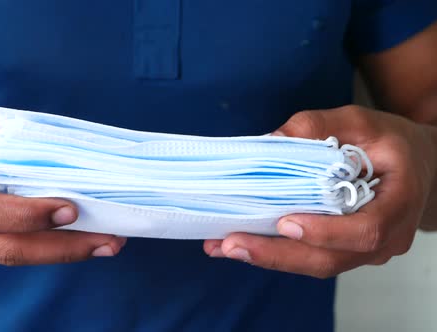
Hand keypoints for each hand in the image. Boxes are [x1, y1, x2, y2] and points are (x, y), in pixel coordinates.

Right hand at [0, 107, 125, 264]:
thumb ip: (3, 135)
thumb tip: (58, 150)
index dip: (29, 215)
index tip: (72, 210)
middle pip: (4, 248)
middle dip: (61, 247)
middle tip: (108, 240)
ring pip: (9, 257)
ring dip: (60, 253)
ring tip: (104, 243)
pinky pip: (6, 254)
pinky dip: (43, 248)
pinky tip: (77, 240)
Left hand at [204, 105, 436, 277]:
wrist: (418, 166)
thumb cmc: (391, 143)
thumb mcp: (361, 121)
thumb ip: (318, 126)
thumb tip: (270, 140)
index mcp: (398, 202)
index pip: (365, 230)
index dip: (325, 232)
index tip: (286, 224)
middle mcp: (387, 237)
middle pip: (331, 258)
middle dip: (277, 254)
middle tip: (232, 245)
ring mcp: (367, 250)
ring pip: (318, 263)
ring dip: (269, 257)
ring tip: (224, 247)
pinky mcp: (347, 251)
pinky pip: (313, 258)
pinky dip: (277, 253)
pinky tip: (243, 244)